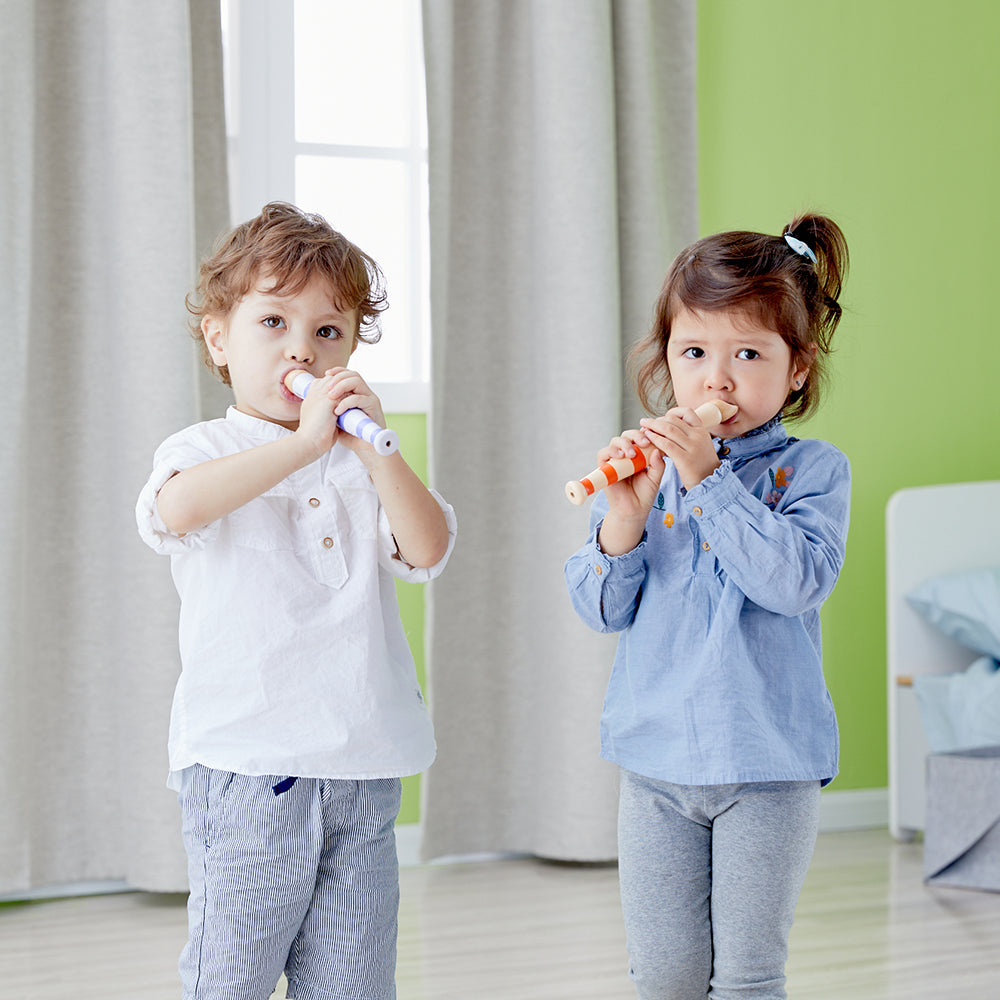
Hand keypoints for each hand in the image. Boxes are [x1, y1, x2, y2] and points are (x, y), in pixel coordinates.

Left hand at [324, 367, 386, 462]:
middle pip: (353, 374)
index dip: (337, 371)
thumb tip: (313, 394)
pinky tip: (337, 411)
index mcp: (357, 392)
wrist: (364, 448)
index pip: (348, 374)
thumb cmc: (350, 433)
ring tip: (330, 396)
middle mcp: (365, 393)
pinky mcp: (374, 407)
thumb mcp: (335, 416)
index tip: (325, 374)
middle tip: (326, 389)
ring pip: (357, 382)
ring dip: (341, 386)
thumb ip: (329, 404)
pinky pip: (360, 398)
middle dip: (338, 378)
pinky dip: (346, 402)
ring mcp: (370, 399)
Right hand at [596, 429, 662, 555]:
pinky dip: (610, 451)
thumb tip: (657, 450)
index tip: (654, 438)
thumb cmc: (644, 494)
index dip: (646, 434)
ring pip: (615, 441)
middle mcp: (626, 454)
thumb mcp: (656, 478)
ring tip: (632, 454)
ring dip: (624, 443)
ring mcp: (615, 460)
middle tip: (644, 443)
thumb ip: (658, 465)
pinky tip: (620, 456)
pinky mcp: (604, 467)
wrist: (634, 510)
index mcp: (639, 454)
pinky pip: (603, 453)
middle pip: (627, 435)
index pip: (641, 437)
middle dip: (636, 436)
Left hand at [639, 406, 719, 490]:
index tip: (662, 417)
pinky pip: (667, 444)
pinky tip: (648, 439)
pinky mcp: (685, 459)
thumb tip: (671, 430)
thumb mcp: (700, 446)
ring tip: (643, 427)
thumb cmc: (701, 467)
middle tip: (646, 422)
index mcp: (702, 431)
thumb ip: (689, 437)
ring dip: (653, 426)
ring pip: (669, 429)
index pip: (687, 412)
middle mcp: (698, 436)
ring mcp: (693, 447)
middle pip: (674, 420)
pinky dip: (655, 439)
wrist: (711, 484)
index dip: (672, 412)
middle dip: (657, 420)